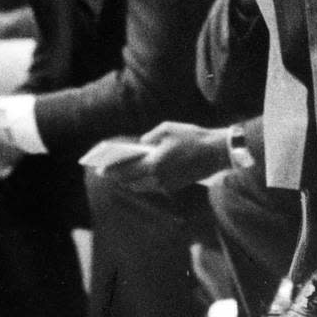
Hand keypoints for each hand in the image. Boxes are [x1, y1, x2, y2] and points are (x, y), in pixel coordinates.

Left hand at [106, 122, 230, 192]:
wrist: (216, 152)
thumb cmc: (191, 137)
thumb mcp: (167, 128)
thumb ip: (150, 136)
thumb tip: (141, 144)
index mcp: (154, 164)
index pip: (126, 170)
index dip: (112, 170)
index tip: (100, 170)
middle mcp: (158, 178)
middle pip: (131, 182)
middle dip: (118, 178)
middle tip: (106, 174)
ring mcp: (167, 185)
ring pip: (142, 187)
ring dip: (130, 182)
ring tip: (120, 176)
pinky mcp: (175, 187)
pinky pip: (153, 187)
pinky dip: (143, 183)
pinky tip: (139, 177)